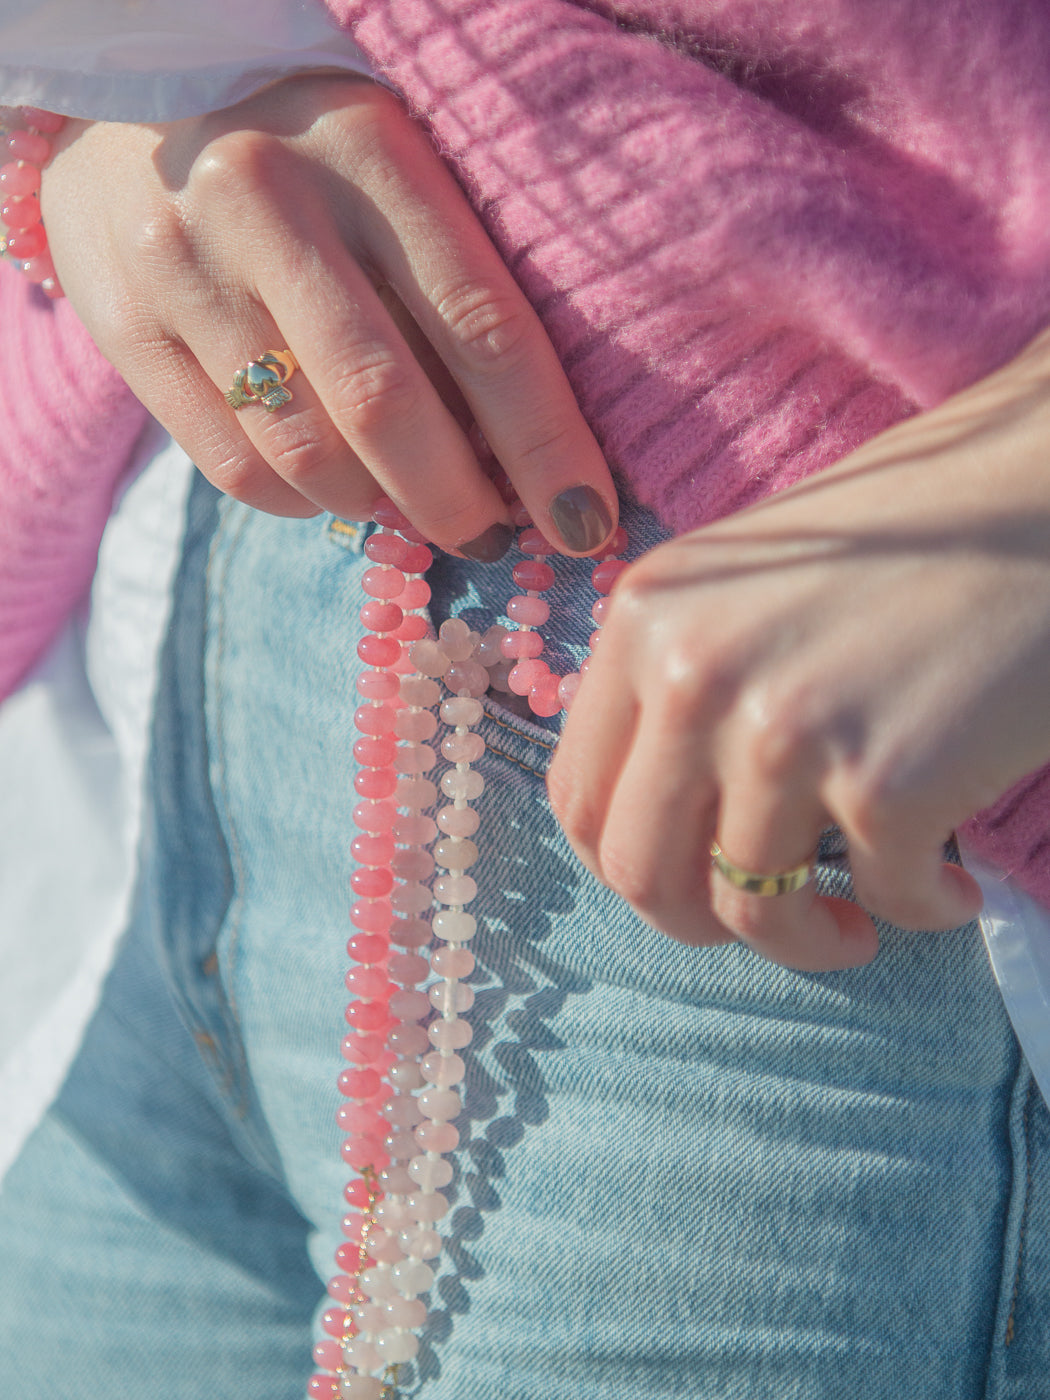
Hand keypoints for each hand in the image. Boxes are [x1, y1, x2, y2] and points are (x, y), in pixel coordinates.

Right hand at [40, 74, 615, 556]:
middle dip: (457, 500)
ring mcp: (183, 263)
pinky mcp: (126, 324)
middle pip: (385, 403)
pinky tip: (332, 484)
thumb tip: (521, 457)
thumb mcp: (395, 178)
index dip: (544, 443)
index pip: (482, 325)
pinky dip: (304, 503)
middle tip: (490, 537)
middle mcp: (268, 196)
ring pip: (305, 451)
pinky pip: (235, 468)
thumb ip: (451, 292)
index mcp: (371, 147)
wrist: (128, 102)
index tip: (585, 519)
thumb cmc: (311, 157)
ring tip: (411, 504)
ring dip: (379, 506)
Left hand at [549, 329, 1049, 968]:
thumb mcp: (751, 581)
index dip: (630, 866)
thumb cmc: (918, 534)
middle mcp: (692, 671)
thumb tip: (660, 803)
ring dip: (808, 942)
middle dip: (703, 926)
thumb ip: (684, 676)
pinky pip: (882, 899)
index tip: (691, 882)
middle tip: (775, 917)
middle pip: (640, 872)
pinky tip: (951, 885)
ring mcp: (780, 729)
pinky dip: (920, 910)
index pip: (576, 797)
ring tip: (861, 921)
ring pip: (749, 910)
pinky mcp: (885, 780)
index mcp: (647, 616)